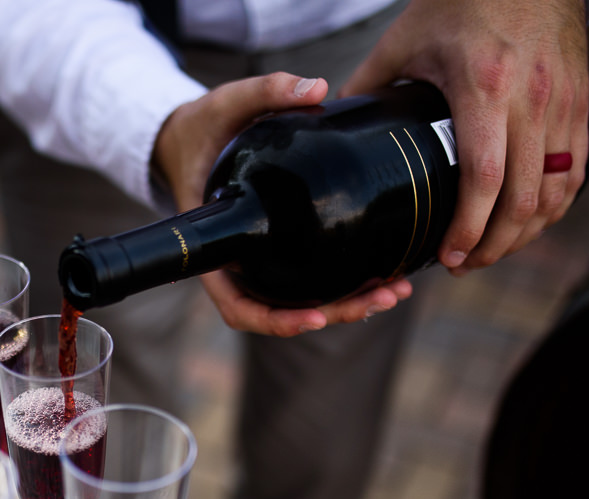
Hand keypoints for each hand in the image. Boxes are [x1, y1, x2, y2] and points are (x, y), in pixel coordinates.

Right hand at [153, 71, 413, 335]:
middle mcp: (237, 264)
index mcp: (215, 245)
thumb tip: (318, 88)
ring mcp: (259, 261)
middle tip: (381, 298)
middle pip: (280, 312)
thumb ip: (265, 91)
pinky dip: (346, 285)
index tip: (315, 318)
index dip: (274, 319)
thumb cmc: (202, 128)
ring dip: (349, 305)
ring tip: (395, 291)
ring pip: (301, 302)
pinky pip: (309, 280)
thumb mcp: (224, 104)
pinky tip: (385, 275)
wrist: (194, 138)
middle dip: (334, 312)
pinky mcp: (279, 251)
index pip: (237, 303)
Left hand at [341, 0, 588, 273]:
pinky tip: (526, 224)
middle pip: (522, 196)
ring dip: (524, 232)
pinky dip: (553, 207)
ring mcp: (562, 102)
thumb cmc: (460, 3)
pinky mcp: (580, 103)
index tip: (448, 255)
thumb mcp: (404, 40)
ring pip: (555, 191)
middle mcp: (531, 98)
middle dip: (493, 244)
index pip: (484, 175)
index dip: (469, 226)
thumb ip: (367, 83)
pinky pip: (575, 171)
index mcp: (483, 87)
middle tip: (462, 264)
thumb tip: (329, 121)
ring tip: (489, 251)